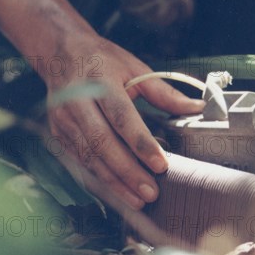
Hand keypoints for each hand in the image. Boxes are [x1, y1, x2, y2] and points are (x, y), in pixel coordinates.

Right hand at [44, 36, 203, 209]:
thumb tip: (196, 107)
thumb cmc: (103, 60)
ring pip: (89, 158)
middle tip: (150, 193)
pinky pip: (79, 162)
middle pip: (102, 143)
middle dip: (127, 172)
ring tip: (137, 200)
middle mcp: (76, 103)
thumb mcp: (135, 68)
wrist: (60, 53)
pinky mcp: (58, 134)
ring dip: (113, 183)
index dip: (141, 144)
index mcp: (99, 82)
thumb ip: (164, 92)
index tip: (161, 165)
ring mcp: (63, 120)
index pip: (122, 118)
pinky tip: (117, 192)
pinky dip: (99, 179)